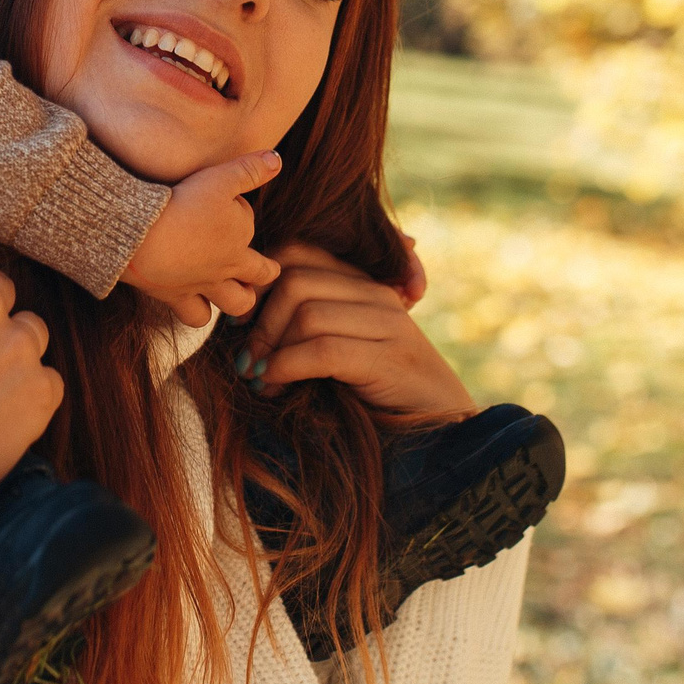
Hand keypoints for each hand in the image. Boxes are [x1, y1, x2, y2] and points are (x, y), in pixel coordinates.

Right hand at [124, 151, 286, 325]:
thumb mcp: (219, 178)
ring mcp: (203, 285)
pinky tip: (196, 305)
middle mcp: (227, 265)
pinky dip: (199, 314)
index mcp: (239, 237)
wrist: (139, 236)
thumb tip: (278, 160)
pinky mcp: (177, 298)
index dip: (239, 211)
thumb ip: (250, 169)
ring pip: (236, 303)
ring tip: (236, 293)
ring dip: (239, 299)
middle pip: (259, 274)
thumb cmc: (181, 204)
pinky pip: (196, 318)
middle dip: (264, 270)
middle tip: (263, 269)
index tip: (224, 203)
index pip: (249, 224)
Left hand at [241, 241, 471, 417]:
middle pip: (295, 280)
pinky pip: (323, 351)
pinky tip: (273, 385)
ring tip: (258, 379)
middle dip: (259, 321)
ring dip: (270, 350)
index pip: (297, 252)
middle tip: (244, 359)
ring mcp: (388, 325)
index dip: (260, 282)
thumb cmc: (379, 395)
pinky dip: (286, 367)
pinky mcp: (389, 360)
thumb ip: (309, 329)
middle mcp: (377, 295)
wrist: (444, 431)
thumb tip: (242, 329)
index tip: (239, 323)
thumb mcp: (341, 351)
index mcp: (363, 284)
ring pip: (306, 313)